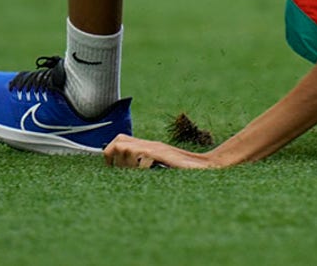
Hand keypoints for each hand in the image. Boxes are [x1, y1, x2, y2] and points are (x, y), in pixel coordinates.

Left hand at [102, 134, 220, 169]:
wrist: (206, 165)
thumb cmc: (185, 170)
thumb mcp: (161, 166)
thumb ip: (146, 165)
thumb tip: (125, 175)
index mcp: (147, 147)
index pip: (118, 141)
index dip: (109, 154)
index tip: (113, 168)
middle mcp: (149, 145)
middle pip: (117, 145)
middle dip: (116, 162)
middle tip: (128, 173)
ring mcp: (156, 147)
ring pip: (125, 149)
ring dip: (127, 163)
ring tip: (140, 173)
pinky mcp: (162, 153)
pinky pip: (142, 155)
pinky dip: (142, 166)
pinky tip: (151, 174)